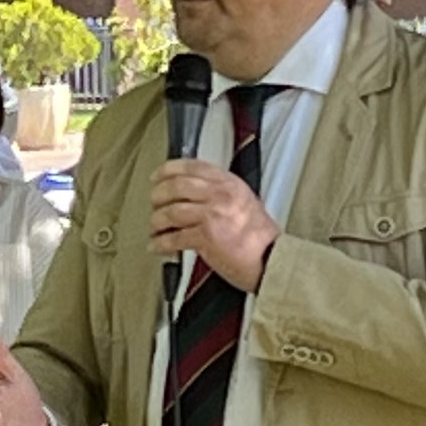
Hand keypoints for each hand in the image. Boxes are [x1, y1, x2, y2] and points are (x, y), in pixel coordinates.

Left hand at [149, 159, 279, 290]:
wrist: (272, 259)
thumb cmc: (260, 237)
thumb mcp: (243, 201)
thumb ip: (220, 192)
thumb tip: (191, 191)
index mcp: (229, 183)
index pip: (192, 167)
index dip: (168, 170)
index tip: (157, 176)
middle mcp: (220, 195)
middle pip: (176, 186)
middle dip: (158, 195)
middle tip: (153, 203)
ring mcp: (213, 215)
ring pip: (171, 212)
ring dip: (157, 221)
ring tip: (155, 228)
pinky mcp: (207, 237)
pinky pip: (174, 238)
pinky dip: (161, 243)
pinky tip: (156, 246)